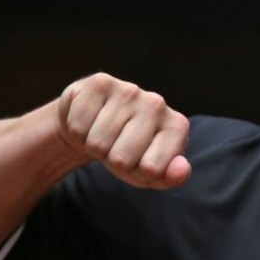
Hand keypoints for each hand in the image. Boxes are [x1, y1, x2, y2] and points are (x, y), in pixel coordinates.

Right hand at [56, 73, 191, 188]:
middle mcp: (157, 104)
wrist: (95, 123)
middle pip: (121, 158)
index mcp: (177, 127)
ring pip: (97, 143)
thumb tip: (181, 170)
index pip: (152, 170)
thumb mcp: (150, 172)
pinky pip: (78, 126)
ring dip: (93, 146)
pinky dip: (78, 131)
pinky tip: (89, 120)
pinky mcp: (100, 82)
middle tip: (115, 147)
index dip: (137, 173)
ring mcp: (130, 91)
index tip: (139, 160)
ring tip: (102, 134)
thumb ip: (171, 177)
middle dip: (112, 160)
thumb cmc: (127, 150)